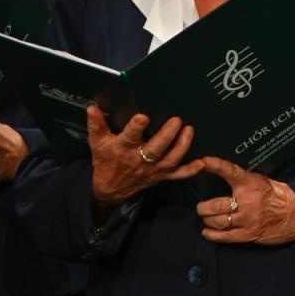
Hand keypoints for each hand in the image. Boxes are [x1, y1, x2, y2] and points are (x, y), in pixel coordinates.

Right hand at [87, 105, 202, 206]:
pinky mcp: (161, 175)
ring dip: (182, 146)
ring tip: (189, 130)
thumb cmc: (106, 160)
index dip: (136, 128)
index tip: (143, 117)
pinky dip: (189, 171)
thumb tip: (93, 107)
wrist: (110, 188)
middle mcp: (139, 160)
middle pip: (155, 149)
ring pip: (170, 160)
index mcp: (123, 149)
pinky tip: (201, 163)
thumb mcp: (97, 142)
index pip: (129, 137)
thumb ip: (97, 124)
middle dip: (167, 135)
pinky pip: (177, 175)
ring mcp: (153, 169)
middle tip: (177, 121)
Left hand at [195, 157, 294, 244]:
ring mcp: (247, 220)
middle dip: (203, 207)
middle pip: (215, 205)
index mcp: (251, 184)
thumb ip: (244, 181)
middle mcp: (247, 202)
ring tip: (206, 217)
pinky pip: (225, 237)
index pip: (230, 172)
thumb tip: (223, 177)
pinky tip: (207, 232)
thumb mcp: (263, 181)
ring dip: (208, 220)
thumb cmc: (280, 196)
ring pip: (217, 221)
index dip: (215, 165)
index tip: (202, 161)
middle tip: (201, 207)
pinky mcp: (249, 235)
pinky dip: (213, 235)